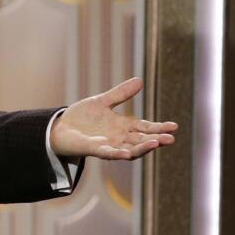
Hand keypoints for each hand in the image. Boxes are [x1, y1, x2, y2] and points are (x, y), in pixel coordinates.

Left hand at [50, 76, 176, 160]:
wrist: (60, 127)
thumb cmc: (82, 117)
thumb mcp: (102, 102)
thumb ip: (120, 94)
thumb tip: (140, 80)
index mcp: (122, 126)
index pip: (145, 127)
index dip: (159, 127)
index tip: (174, 126)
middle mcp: (118, 138)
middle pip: (141, 140)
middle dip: (156, 139)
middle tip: (170, 139)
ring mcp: (107, 145)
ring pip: (129, 149)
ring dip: (142, 148)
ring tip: (155, 143)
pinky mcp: (94, 149)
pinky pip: (108, 154)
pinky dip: (118, 154)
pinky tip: (127, 153)